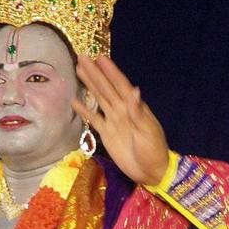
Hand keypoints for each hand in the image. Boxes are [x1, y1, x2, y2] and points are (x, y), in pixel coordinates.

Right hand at [73, 56, 170, 185]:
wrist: (151, 171)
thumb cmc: (153, 151)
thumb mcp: (148, 131)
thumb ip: (137, 112)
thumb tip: (134, 90)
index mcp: (133, 108)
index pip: (120, 85)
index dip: (110, 72)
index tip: (100, 58)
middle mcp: (122, 110)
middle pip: (106, 88)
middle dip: (95, 73)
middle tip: (83, 57)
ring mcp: (114, 121)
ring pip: (99, 99)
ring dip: (89, 85)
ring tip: (78, 70)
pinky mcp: (107, 134)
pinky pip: (94, 119)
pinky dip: (84, 111)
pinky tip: (75, 101)